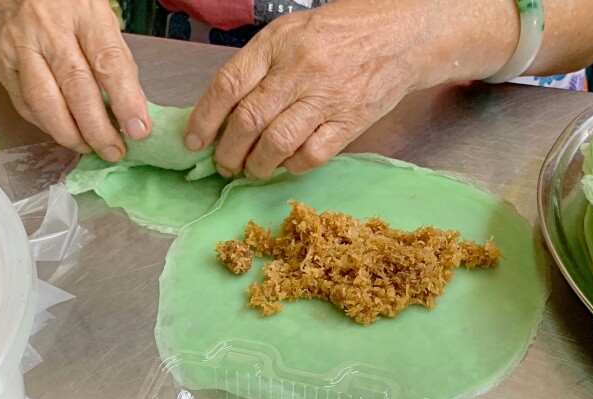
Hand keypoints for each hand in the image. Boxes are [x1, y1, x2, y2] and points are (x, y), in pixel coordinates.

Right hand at [0, 0, 150, 160]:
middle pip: (77, 89)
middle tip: (113, 150)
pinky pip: (25, 105)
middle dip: (98, 129)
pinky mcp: (2, 65)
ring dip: (70, 134)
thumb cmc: (66, 8)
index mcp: (85, 15)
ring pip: (45, 102)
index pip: (110, 64)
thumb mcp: (101, 22)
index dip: (126, 102)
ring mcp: (22, 47)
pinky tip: (64, 132)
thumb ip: (116, 63)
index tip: (139, 130)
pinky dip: (47, 126)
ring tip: (88, 147)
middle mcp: (50, 30)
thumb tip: (132, 111)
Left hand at [184, 0, 518, 178]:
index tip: (195, 141)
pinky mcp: (349, 122)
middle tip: (224, 164)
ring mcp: (325, 98)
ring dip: (257, 165)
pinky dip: (292, 167)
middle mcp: (298, 71)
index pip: (228, 85)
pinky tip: (286, 164)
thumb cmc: (338, 34)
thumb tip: (223, 111)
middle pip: (248, 121)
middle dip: (228, 152)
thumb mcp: (289, 34)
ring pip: (276, 143)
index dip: (205, 118)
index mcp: (276, 45)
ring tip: (252, 170)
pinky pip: (312, 155)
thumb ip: (257, 67)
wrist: (397, 36)